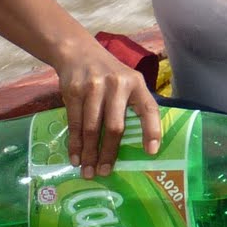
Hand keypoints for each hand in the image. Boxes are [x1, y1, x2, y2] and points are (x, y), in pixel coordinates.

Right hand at [53, 41, 159, 176]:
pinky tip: (76, 158)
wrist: (79, 54)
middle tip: (105, 172)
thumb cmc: (109, 74)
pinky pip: (74, 124)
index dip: (152, 130)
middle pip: (114, 126)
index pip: (148, 108)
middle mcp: (117, 85)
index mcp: (136, 84)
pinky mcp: (74, 93)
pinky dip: (75, 145)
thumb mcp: (128, 81)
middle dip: (109, 152)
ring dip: (90, 154)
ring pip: (91, 128)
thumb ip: (134, 104)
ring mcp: (94, 88)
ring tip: (89, 171)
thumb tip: (140, 141)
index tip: (152, 151)